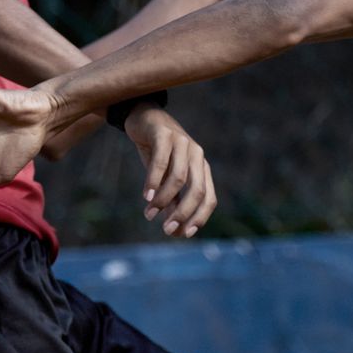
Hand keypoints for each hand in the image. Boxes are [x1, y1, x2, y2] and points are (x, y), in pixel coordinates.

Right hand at [123, 106, 215, 236]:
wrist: (142, 118)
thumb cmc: (156, 152)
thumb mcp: (165, 179)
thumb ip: (172, 201)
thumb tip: (174, 230)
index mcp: (202, 168)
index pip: (209, 198)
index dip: (199, 218)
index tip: (184, 234)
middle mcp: (197, 155)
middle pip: (198, 191)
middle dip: (183, 214)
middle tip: (166, 229)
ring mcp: (183, 143)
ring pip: (179, 178)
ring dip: (164, 200)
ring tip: (149, 214)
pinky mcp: (165, 134)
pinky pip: (161, 162)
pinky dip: (154, 181)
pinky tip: (146, 196)